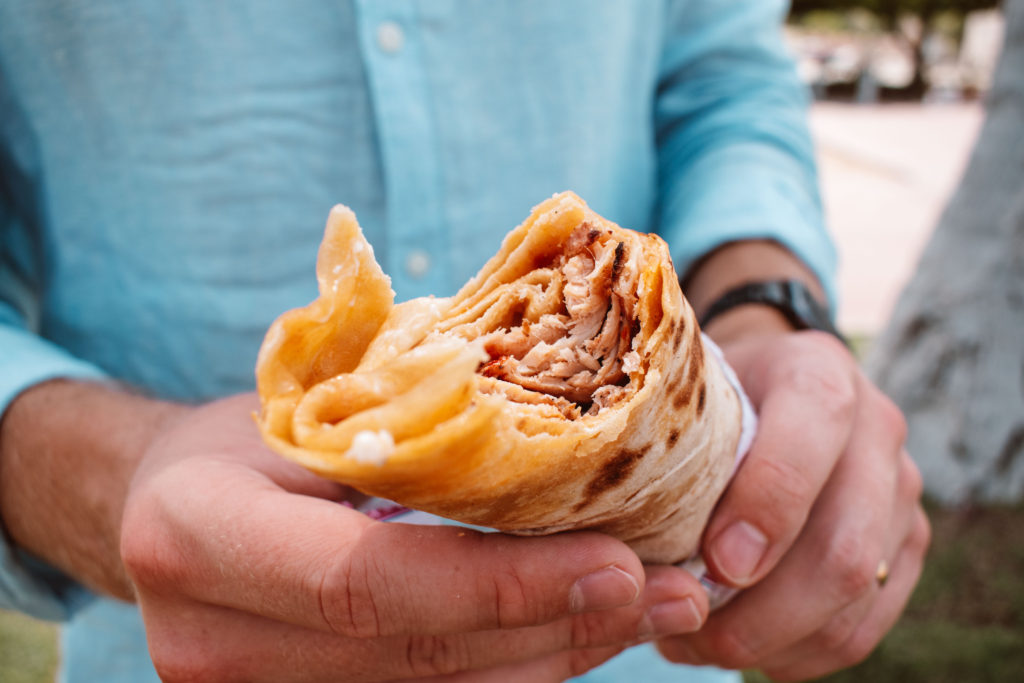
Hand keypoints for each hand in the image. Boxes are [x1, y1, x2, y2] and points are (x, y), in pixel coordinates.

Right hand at [121, 394, 710, 681]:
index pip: (366, 581)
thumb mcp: (307, 406)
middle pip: (409, 656)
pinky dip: (510, 670)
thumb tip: (563, 456)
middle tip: (667, 593)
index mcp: (197, 534)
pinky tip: (576, 634)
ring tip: (647, 613)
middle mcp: (206, 638)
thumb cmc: (247, 434)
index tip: (619, 564)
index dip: (500, 585)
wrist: (163, 501)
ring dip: (550, 658)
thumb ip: (406, 441)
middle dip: (552, 628)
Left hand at [657, 330, 929, 680]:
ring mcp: (900, 492)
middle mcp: (876, 430)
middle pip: (841, 551)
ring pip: (853, 601)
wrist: (768, 386)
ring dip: (770, 642)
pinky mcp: (904, 546)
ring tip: (696, 642)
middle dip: (759, 613)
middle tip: (685, 630)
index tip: (712, 563)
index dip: (765, 510)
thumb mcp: (687, 395)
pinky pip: (862, 629)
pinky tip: (738, 646)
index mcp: (818, 375)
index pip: (810, 441)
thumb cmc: (709, 398)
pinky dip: (795, 654)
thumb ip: (671, 447)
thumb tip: (628, 550)